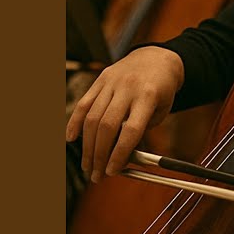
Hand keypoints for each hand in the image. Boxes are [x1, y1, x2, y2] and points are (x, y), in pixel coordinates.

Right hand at [65, 46, 184, 181]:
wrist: (158, 59)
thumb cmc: (161, 90)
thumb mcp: (161, 111)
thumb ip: (141, 130)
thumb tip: (118, 157)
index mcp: (148, 96)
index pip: (130, 131)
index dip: (119, 154)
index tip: (112, 171)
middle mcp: (128, 87)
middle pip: (107, 126)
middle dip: (99, 155)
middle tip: (96, 175)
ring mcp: (112, 82)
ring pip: (92, 117)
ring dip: (87, 146)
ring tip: (88, 164)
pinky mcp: (101, 79)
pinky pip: (84, 103)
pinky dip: (75, 122)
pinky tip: (71, 139)